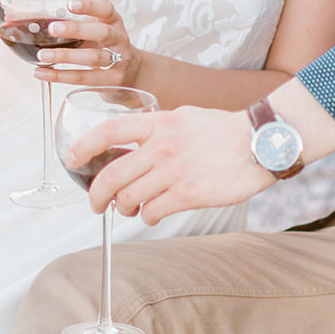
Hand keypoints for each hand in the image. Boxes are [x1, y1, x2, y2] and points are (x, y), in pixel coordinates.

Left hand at [33, 0, 139, 88]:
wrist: (133, 75)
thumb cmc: (107, 48)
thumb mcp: (99, 32)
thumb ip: (78, 26)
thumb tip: (34, 20)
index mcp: (114, 23)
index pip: (107, 9)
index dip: (90, 5)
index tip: (70, 4)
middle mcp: (119, 41)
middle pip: (103, 32)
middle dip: (78, 30)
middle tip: (53, 28)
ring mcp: (118, 62)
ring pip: (94, 58)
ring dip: (66, 56)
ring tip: (42, 55)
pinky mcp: (110, 82)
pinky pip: (83, 78)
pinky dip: (60, 76)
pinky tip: (42, 72)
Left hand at [68, 104, 273, 223]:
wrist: (261, 141)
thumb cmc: (225, 130)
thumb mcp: (185, 117)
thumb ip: (159, 129)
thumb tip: (135, 146)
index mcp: (159, 123)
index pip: (108, 131)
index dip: (83, 147)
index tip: (72, 160)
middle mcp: (161, 146)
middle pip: (110, 175)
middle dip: (96, 195)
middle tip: (95, 204)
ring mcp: (174, 171)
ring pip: (128, 198)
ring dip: (124, 208)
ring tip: (131, 209)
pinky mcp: (188, 194)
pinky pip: (153, 212)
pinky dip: (148, 216)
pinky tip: (154, 212)